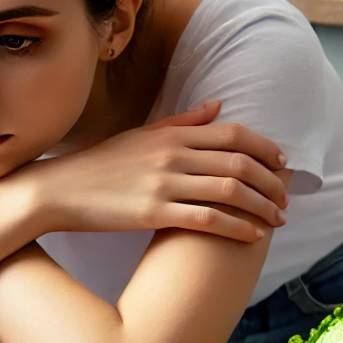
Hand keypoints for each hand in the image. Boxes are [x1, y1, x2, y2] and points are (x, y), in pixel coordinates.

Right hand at [24, 100, 288, 241]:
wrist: (57, 191)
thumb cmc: (99, 165)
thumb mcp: (141, 136)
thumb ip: (182, 121)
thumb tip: (218, 105)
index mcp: (170, 134)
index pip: (233, 134)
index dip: (266, 148)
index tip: (282, 164)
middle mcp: (171, 155)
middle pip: (240, 162)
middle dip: (272, 183)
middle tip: (286, 199)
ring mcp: (163, 184)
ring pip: (231, 191)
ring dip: (262, 207)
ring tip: (277, 220)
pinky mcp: (153, 214)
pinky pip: (208, 219)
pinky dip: (237, 228)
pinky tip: (252, 237)